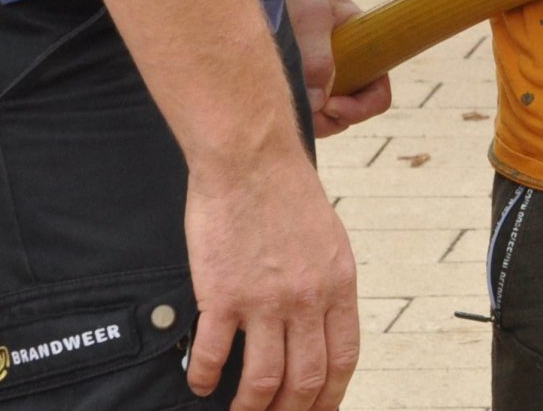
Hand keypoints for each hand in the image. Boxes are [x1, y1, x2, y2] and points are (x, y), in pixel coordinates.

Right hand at [184, 147, 357, 410]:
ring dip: (250, 407)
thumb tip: (321, 323)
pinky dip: (204, 376)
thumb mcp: (329, 239)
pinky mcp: (223, 293)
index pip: (343, 359)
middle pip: (305, 379)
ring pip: (262, 380)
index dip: (331, 396)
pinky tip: (200, 382)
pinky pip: (213, 354)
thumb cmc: (286, 191)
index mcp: (338, 284)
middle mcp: (307, 298)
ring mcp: (265, 299)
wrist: (251, 157)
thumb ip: (327, 283)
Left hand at [286, 0, 390, 138]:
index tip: (332, 105)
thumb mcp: (312, 19)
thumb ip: (317, 59)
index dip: (360, 109)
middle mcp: (348, 65)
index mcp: (365, 50)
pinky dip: (298, 108)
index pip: (378, 94)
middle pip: (351, 111)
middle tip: (307, 112)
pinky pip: (306, 103)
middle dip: (331, 120)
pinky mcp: (301, 75)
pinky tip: (282, 95)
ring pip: (327, 112)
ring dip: (314, 118)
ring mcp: (324, 71)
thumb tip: (318, 103)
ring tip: (292, 103)